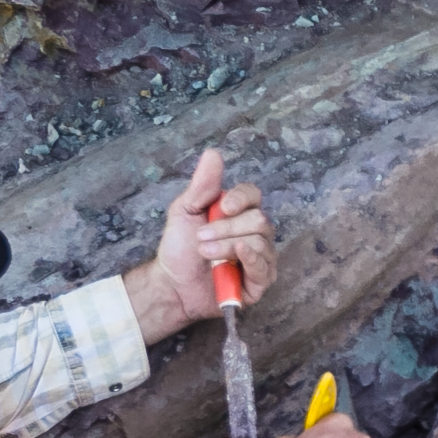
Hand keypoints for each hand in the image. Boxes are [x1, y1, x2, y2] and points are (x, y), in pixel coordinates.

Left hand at [124, 150, 276, 346]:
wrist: (171, 283)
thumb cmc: (179, 247)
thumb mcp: (185, 210)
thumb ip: (202, 185)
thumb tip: (213, 153)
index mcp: (239, 213)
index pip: (254, 196)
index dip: (241, 198)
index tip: (222, 206)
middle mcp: (255, 233)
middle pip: (259, 219)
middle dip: (227, 227)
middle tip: (201, 237)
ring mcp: (260, 257)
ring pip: (261, 241)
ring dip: (228, 245)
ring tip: (205, 253)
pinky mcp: (259, 282)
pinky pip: (265, 266)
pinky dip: (252, 258)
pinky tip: (237, 256)